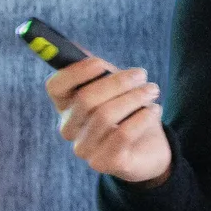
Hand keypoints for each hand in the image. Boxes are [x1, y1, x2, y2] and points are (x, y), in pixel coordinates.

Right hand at [44, 55, 173, 185]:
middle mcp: (69, 129)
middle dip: (117, 83)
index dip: (75, 72)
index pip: (55, 87)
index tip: (101, 63)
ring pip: (104, 116)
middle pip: (85, 99)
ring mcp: (84, 149)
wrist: (149, 147)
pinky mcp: (104, 163)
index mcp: (66, 106)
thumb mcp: (113, 86)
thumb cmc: (127, 111)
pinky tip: (154, 110)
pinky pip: (121, 135)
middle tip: (142, 75)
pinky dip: (141, 118)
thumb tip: (75, 46)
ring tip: (153, 91)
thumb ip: (95, 68)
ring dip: (134, 98)